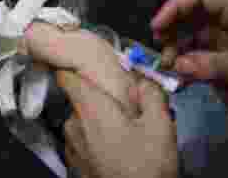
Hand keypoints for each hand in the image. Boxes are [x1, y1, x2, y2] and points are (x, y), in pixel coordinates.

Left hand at [24, 23, 177, 177]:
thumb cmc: (146, 166)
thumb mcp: (160, 126)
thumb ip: (151, 94)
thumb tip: (143, 79)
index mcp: (89, 108)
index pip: (66, 75)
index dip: (73, 65)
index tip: (84, 62)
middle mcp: (73, 124)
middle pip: (81, 99)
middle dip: (101, 100)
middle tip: (127, 109)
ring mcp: (71, 147)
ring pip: (83, 122)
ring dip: (100, 123)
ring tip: (126, 134)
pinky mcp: (75, 165)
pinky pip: (83, 142)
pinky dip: (96, 141)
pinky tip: (117, 151)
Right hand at [152, 0, 227, 115]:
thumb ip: (217, 67)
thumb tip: (178, 64)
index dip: (174, 8)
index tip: (156, 29)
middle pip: (194, 15)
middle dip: (175, 33)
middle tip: (164, 57)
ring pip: (197, 35)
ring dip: (183, 51)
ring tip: (174, 71)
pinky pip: (207, 53)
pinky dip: (195, 63)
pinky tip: (189, 77)